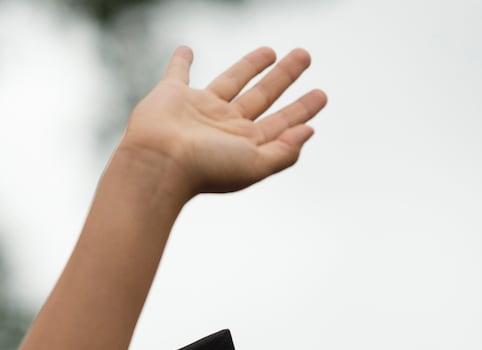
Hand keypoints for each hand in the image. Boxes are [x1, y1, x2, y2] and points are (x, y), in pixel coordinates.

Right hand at [116, 46, 326, 201]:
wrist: (159, 162)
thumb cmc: (206, 168)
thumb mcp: (254, 165)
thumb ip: (284, 152)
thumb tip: (309, 131)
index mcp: (245, 144)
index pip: (281, 123)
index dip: (303, 109)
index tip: (322, 94)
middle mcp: (225, 126)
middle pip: (263, 96)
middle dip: (284, 77)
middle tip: (304, 55)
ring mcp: (200, 109)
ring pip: (232, 80)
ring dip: (251, 65)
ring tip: (271, 51)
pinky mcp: (172, 95)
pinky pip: (177, 72)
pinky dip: (180, 61)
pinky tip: (186, 50)